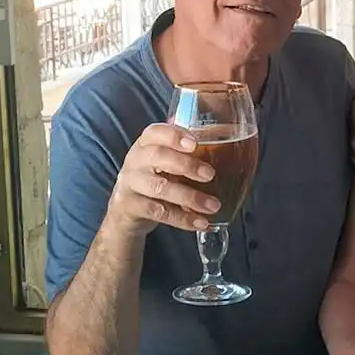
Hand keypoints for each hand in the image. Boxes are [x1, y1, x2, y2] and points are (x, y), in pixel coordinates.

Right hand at [104, 123, 219, 236]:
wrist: (127, 209)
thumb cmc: (157, 176)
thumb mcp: (168, 161)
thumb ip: (190, 151)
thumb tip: (227, 136)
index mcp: (147, 143)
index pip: (156, 132)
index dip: (174, 136)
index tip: (195, 143)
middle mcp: (136, 159)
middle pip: (158, 156)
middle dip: (186, 165)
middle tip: (210, 174)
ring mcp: (131, 183)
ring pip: (159, 187)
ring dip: (190, 197)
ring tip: (214, 205)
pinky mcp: (131, 206)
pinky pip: (158, 212)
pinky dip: (183, 218)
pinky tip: (201, 222)